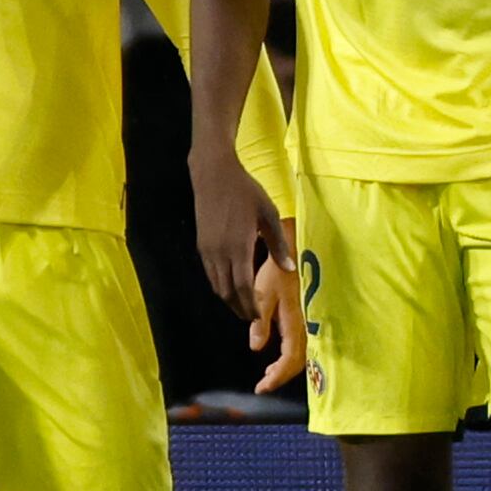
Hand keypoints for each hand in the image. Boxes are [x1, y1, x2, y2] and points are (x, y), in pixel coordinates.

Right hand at [192, 149, 298, 383]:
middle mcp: (219, 253)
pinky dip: (220, 285)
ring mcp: (207, 249)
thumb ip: (278, 244)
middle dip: (238, 308)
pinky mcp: (201, 244)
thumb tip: (289, 269)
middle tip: (250, 317)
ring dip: (228, 299)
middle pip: (227, 291)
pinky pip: (210, 273)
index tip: (257, 317)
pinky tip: (229, 285)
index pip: (242, 287)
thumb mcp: (268, 214)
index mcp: (238, 247)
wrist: (213, 173)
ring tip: (241, 305)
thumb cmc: (245, 191)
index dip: (249, 305)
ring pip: (216, 284)